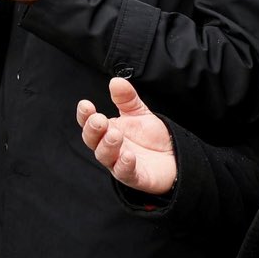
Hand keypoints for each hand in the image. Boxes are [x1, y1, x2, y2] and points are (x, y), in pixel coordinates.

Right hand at [77, 77, 177, 194]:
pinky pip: (125, 173)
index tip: (86, 104)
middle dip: (93, 130)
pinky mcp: (134, 177)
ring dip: (107, 146)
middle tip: (99, 120)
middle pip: (93, 141)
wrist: (173, 157)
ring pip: (106, 157)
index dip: (85, 115)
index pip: (89, 123)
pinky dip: (124, 165)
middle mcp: (109, 148)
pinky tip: (128, 155)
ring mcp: (119, 163)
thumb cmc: (150, 137)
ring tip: (115, 135)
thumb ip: (127, 98)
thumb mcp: (139, 113)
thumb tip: (116, 81)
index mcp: (106, 131)